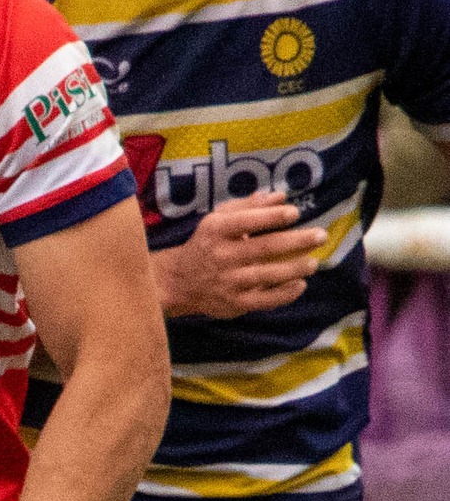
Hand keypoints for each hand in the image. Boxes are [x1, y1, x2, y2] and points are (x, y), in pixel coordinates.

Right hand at [152, 191, 327, 317]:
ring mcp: (229, 282)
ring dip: (294, 268)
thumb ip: (248, 207)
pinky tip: (300, 285)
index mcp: (216, 231)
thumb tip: (280, 197)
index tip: (294, 213)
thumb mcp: (218, 220)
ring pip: (267, 275)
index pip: (246, 221)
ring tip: (313, 262)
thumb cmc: (206, 244)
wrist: (180, 282)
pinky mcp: (234, 303)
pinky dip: (284, 294)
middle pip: (264, 248)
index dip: (272, 217)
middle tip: (320, 235)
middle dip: (296, 241)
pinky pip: (264, 300)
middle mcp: (222, 256)